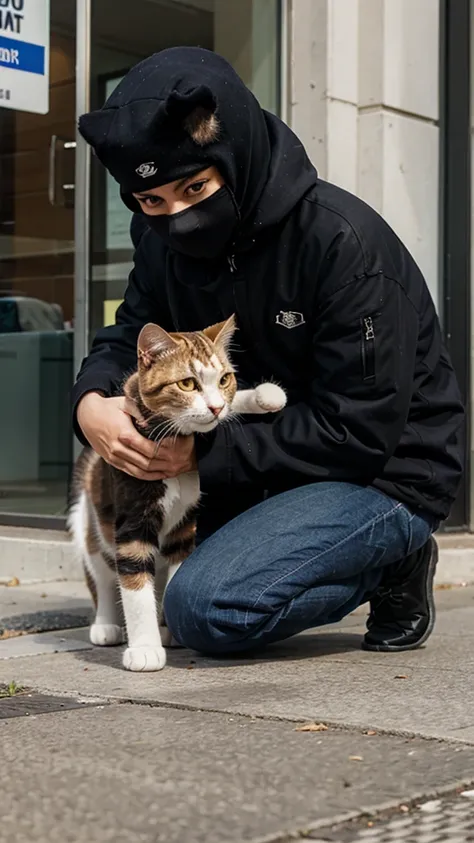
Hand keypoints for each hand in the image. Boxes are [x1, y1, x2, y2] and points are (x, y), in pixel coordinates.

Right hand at [76, 392, 195, 479]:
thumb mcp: (126, 403)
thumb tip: (156, 423)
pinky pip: (131, 473)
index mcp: (123, 433)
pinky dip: (145, 475)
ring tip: (171, 471)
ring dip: (156, 473)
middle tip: (178, 463)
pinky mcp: (112, 461)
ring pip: (139, 471)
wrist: (87, 416)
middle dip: (163, 464)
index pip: (148, 448)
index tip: (176, 450)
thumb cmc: (109, 407)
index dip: (164, 451)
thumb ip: (142, 413)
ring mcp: (114, 457)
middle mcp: (118, 448)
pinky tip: (157, 474)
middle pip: (146, 463)